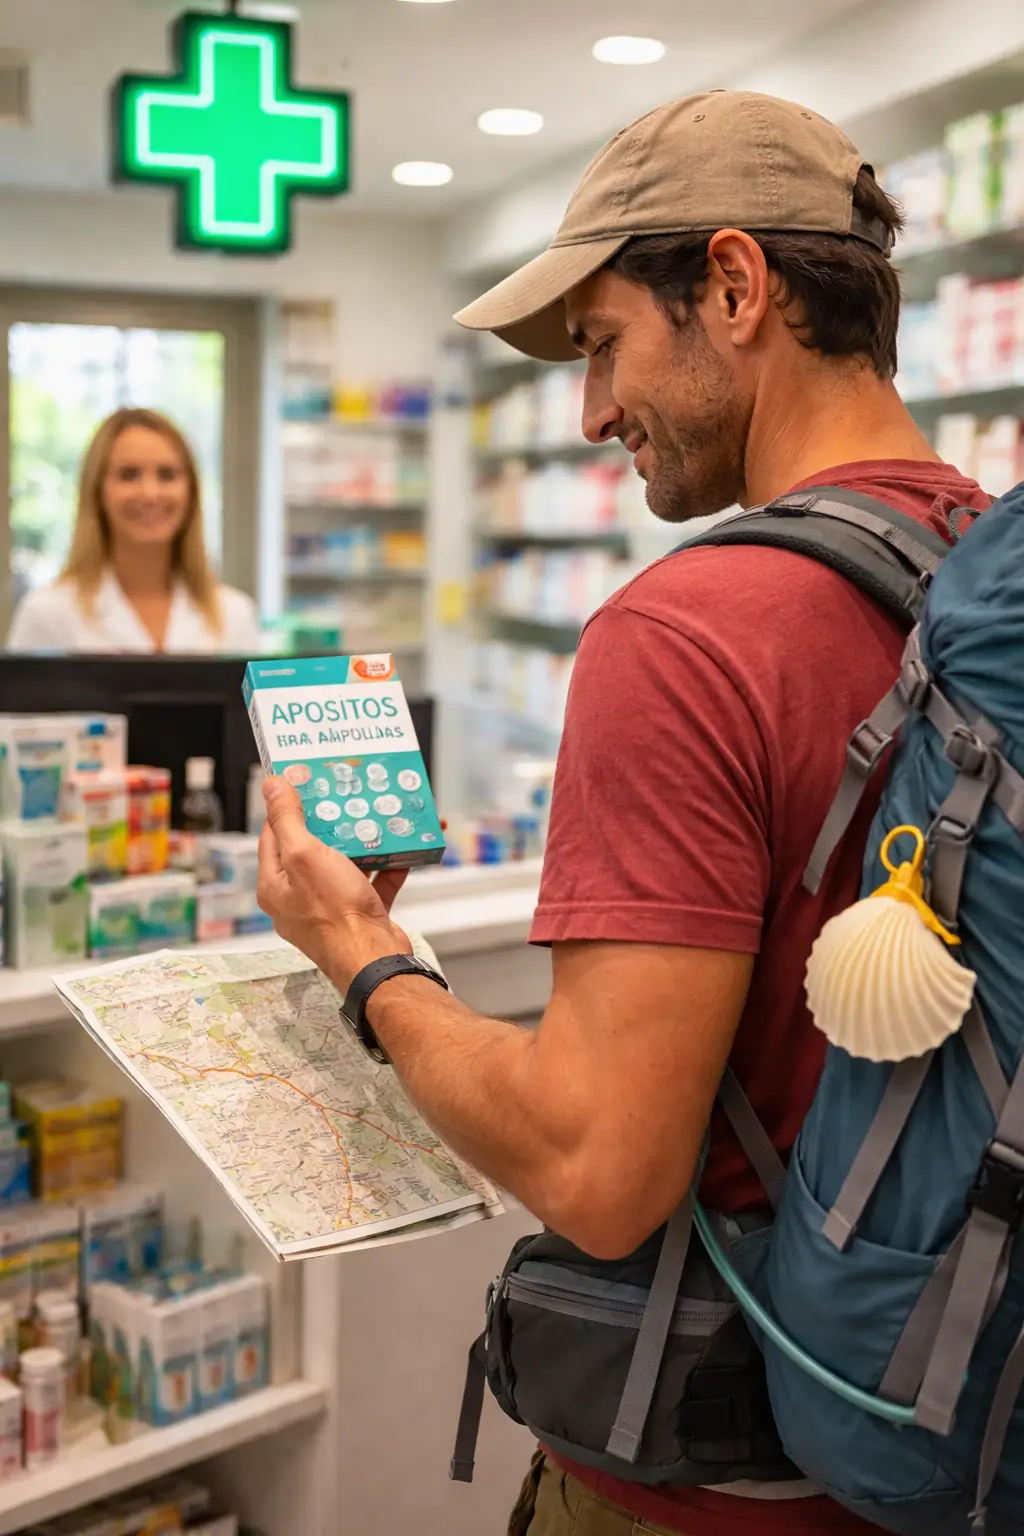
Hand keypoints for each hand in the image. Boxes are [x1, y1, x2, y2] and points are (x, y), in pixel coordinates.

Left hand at [257, 777, 410, 989]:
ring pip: (344, 865)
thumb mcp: (305, 855)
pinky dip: (386, 866)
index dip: (285, 807)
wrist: (375, 959)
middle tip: (343, 796)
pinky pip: (372, 883)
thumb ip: (287, 819)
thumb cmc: (335, 913)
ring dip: (361, 842)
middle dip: (330, 823)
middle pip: (310, 849)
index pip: (273, 836)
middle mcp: (298, 898)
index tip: (301, 783)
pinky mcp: (360, 915)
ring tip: (375, 817)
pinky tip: (401, 849)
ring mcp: (330, 908)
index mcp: (276, 885)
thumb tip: (271, 786)